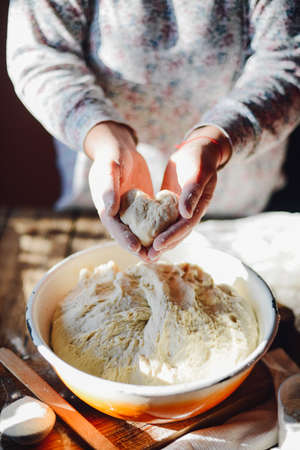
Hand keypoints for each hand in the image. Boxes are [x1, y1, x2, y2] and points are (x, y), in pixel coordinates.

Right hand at [85, 121, 153, 253]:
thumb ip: (108, 187)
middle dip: (137, 248)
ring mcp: (126, 211)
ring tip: (160, 256)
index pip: (113, 226)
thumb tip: (108, 210)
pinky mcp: (138, 208)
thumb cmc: (112, 156)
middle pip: (125, 234)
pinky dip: (154, 231)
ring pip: (136, 232)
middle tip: (152, 259)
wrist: (119, 148)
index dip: (123, 238)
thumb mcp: (110, 167)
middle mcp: (114, 212)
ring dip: (146, 244)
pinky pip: (146, 222)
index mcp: (104, 205)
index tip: (136, 247)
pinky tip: (167, 237)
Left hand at [148, 126, 231, 259]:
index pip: (185, 226)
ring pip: (170, 230)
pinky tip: (142, 236)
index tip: (158, 245)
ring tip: (145, 253)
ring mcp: (182, 210)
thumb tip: (185, 213)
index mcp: (199, 206)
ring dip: (159, 242)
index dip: (172, 236)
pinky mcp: (172, 206)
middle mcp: (191, 212)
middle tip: (148, 256)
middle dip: (163, 245)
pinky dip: (155, 230)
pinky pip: (163, 221)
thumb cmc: (198, 159)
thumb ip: (192, 192)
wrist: (198, 151)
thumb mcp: (196, 172)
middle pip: (177, 234)